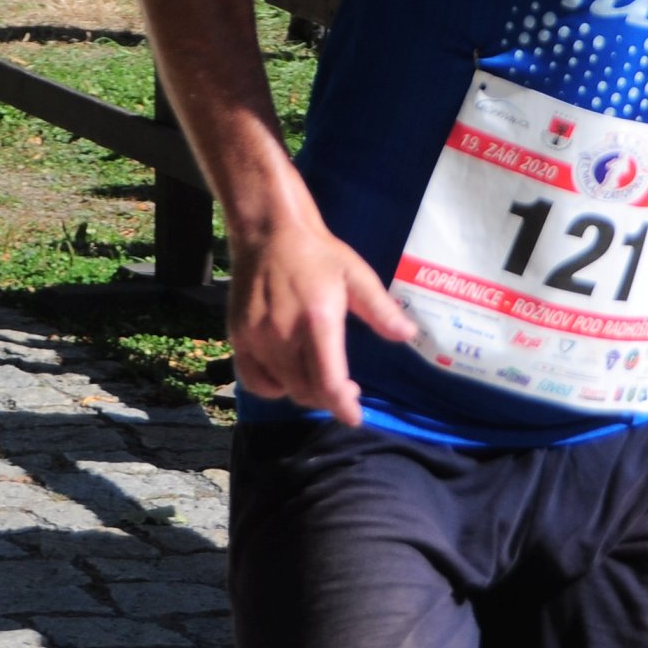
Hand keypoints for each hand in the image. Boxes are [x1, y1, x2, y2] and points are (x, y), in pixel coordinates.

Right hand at [224, 216, 417, 427]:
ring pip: (283, 388)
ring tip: (321, 381)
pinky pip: (254, 381)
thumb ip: (381, 309)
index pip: (328, 382)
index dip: (342, 406)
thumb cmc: (317, 253)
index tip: (355, 416)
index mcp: (317, 320)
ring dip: (305, 393)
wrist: (268, 231)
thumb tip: (409, 335)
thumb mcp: (356, 275)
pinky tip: (289, 375)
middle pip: (306, 391)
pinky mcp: (237, 337)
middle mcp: (283, 335)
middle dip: (329, 399)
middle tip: (346, 390)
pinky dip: (274, 387)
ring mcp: (256, 338)